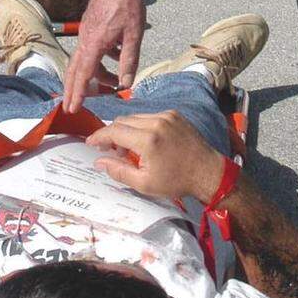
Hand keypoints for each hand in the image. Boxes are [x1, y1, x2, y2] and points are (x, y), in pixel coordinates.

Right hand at [65, 0, 144, 107]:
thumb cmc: (127, 3)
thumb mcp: (134, 35)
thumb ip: (129, 61)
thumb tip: (125, 83)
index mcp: (94, 44)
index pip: (83, 75)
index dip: (78, 93)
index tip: (72, 108)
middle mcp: (85, 39)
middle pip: (75, 70)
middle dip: (74, 89)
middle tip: (72, 107)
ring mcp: (87, 31)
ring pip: (85, 59)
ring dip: (96, 73)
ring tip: (112, 83)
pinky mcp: (92, 24)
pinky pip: (92, 48)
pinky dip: (101, 58)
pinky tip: (117, 56)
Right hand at [88, 112, 225, 202]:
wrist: (208, 172)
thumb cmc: (177, 181)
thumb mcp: (144, 183)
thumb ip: (118, 170)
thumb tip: (99, 161)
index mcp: (148, 139)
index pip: (114, 131)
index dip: (99, 136)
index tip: (90, 143)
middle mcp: (157, 121)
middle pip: (123, 121)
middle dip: (112, 134)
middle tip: (111, 151)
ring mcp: (167, 115)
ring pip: (136, 117)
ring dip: (127, 130)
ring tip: (129, 150)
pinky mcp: (174, 114)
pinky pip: (149, 116)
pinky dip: (141, 126)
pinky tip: (144, 143)